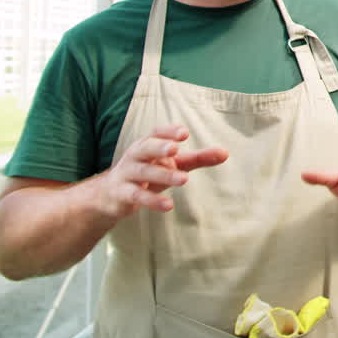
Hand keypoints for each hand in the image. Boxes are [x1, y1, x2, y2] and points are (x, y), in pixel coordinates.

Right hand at [94, 125, 228, 218]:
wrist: (111, 196)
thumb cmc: (149, 173)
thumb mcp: (173, 164)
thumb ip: (198, 158)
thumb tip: (226, 153)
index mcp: (147, 144)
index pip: (156, 133)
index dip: (169, 132)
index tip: (184, 133)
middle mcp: (135, 156)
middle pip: (145, 148)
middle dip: (160, 147)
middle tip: (176, 149)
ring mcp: (127, 175)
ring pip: (143, 172)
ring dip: (163, 175)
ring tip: (184, 179)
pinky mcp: (122, 194)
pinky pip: (137, 196)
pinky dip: (152, 201)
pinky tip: (168, 206)